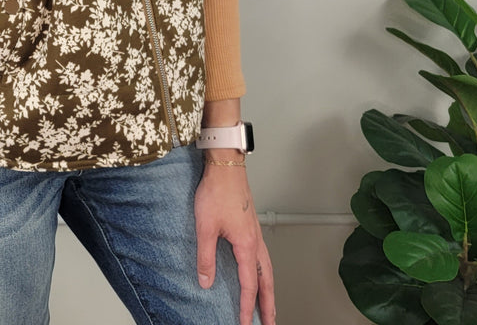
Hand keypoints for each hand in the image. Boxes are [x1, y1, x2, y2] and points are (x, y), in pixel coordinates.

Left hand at [195, 160, 274, 324]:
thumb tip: (206, 281)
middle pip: (266, 281)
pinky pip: (263, 256)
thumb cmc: (217, 191)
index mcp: (246, 245)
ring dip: (269, 290)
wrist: (226, 166)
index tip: (244, 323)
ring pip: (267, 269)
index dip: (247, 307)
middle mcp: (255, 241)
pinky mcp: (251, 226)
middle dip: (268, 304)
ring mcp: (256, 233)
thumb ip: (206, 257)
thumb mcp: (206, 226)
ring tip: (269, 305)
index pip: (249, 284)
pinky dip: (265, 272)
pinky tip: (259, 272)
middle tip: (270, 323)